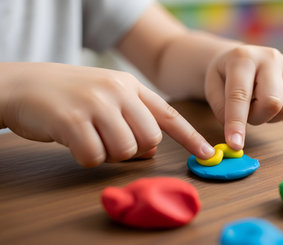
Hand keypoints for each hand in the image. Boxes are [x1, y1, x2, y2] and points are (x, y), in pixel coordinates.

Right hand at [0, 63, 214, 166]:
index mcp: (129, 85)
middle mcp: (117, 90)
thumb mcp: (106, 99)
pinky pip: (95, 156)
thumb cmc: (69, 96)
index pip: (168, 113)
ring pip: (125, 149)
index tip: (208, 153)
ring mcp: (95, 103)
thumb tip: (151, 149)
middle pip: (149, 138)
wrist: (23, 84)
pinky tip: (73, 140)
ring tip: (90, 137)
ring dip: (108, 153)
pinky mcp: (73, 119)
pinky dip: (86, 157)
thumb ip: (132, 120)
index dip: (190, 136)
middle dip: (133, 149)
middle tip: (108, 138)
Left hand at [205, 45, 282, 149]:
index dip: (236, 122)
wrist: (242, 58)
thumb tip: (237, 135)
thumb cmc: (225, 76)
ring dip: (270, 117)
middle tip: (248, 114)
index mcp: (243, 58)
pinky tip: (273, 107)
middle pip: (272, 102)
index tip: (235, 145)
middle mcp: (269, 58)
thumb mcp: (212, 88)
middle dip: (257, 118)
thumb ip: (222, 110)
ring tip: (259, 106)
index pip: (240, 95)